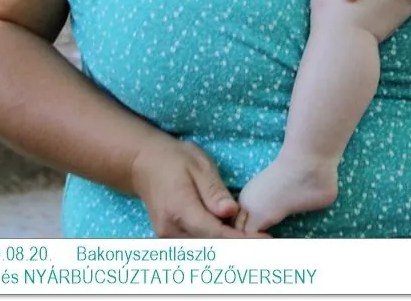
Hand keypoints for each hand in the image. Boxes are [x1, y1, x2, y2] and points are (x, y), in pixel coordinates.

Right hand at [129, 136, 265, 238]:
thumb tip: (231, 212)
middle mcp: (171, 229)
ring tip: (253, 240)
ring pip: (203, 250)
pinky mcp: (169, 238)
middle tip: (265, 243)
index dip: (241, 240)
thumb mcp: (199, 165)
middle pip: (210, 247)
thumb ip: (215, 191)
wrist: (145, 165)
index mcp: (180, 209)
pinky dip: (215, 244)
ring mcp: (167, 237)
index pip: (215, 233)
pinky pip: (196, 246)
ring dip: (227, 247)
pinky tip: (232, 237)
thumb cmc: (175, 160)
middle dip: (239, 247)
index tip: (264, 239)